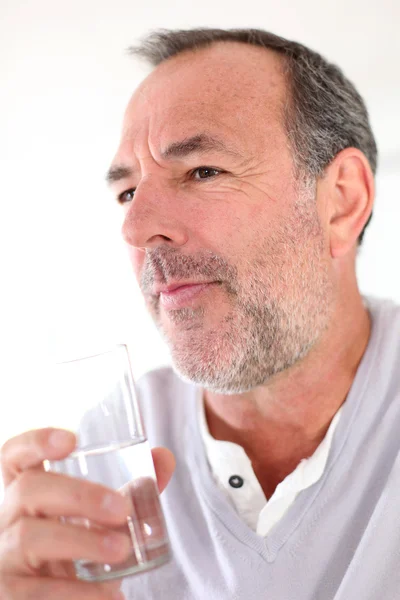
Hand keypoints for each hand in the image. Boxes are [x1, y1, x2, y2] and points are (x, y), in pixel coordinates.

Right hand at [0, 428, 175, 598]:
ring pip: (29, 537)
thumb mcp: (103, 519)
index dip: (35, 442)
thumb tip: (164, 457)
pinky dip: (75, 593)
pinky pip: (35, 592)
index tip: (72, 440)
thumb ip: (133, 489)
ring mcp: (4, 558)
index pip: (15, 456)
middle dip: (78, 494)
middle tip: (121, 509)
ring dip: (81, 541)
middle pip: (28, 490)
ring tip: (121, 549)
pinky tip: (107, 595)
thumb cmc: (81, 552)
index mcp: (27, 493)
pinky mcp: (11, 596)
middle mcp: (7, 519)